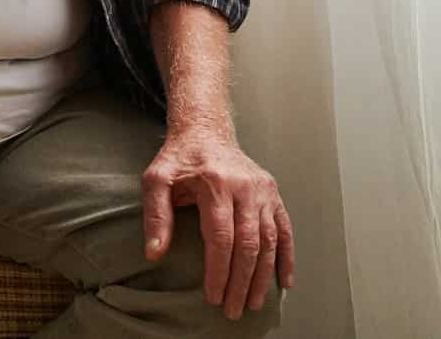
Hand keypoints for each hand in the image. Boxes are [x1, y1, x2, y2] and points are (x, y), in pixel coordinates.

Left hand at [142, 124, 293, 318]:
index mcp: (216, 184)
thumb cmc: (179, 158)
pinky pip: (285, 229)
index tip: (213, 296)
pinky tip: (284, 281)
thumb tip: (154, 254)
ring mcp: (262, 191)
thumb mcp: (157, 180)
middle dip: (241, 282)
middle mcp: (245, 187)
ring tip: (254, 303)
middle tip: (233, 310)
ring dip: (263, 276)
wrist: (206, 130)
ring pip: (269, 240)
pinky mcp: (272, 194)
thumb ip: (155, 216)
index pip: (221, 237)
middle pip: (248, 243)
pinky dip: (287, 257)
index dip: (218, 270)